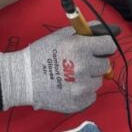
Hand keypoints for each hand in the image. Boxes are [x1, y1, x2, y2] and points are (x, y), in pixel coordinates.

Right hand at [0, 26, 115, 112]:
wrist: (22, 79)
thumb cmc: (40, 55)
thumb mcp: (60, 36)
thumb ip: (84, 30)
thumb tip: (105, 29)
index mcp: (80, 47)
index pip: (109, 45)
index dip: (104, 46)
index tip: (98, 48)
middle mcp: (84, 67)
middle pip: (106, 64)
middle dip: (95, 62)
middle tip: (79, 63)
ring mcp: (82, 87)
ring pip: (98, 81)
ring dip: (89, 78)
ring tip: (71, 76)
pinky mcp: (79, 102)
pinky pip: (92, 96)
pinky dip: (83, 92)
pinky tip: (69, 87)